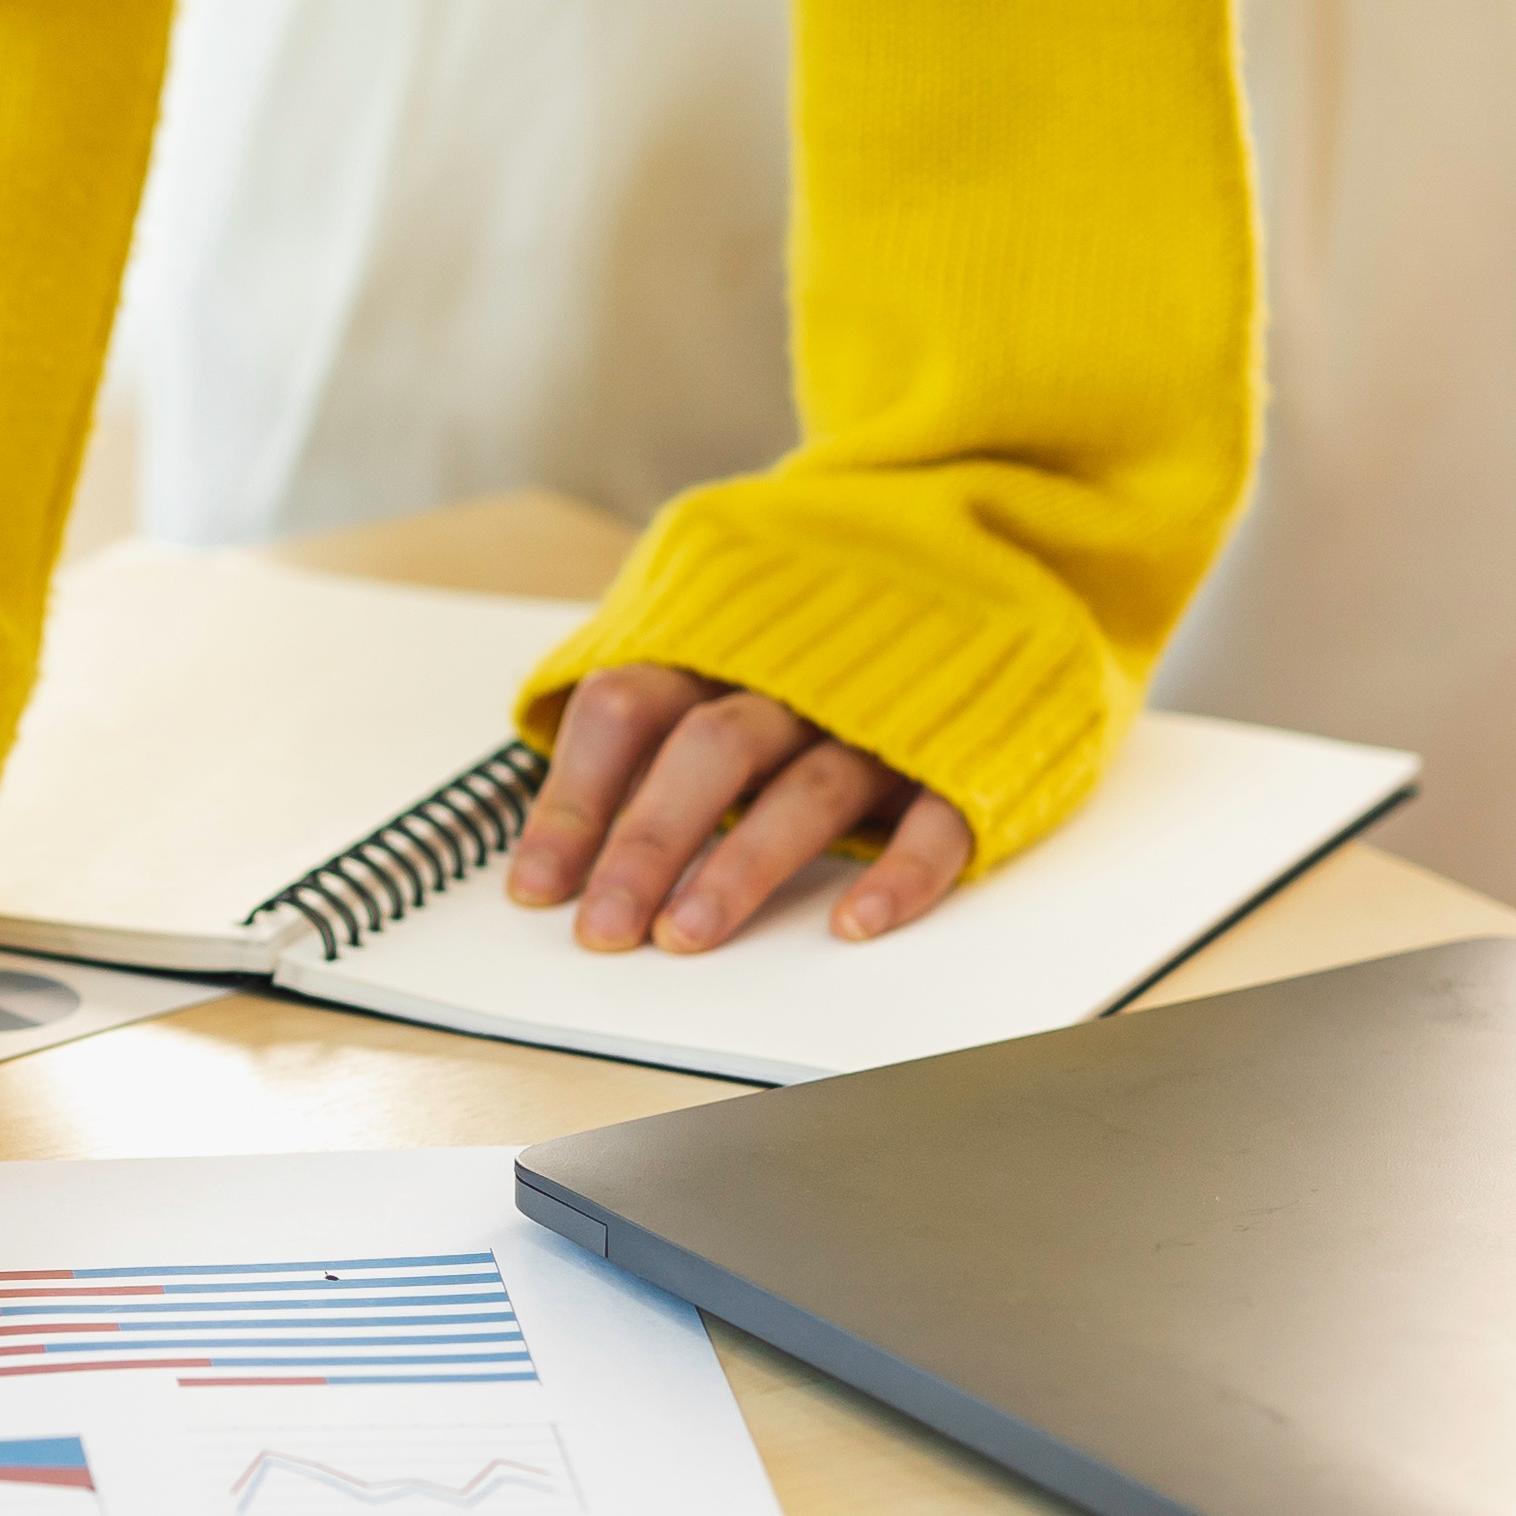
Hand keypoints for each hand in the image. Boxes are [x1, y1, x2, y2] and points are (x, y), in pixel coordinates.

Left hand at [500, 664, 975, 951]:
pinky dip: (900, 872)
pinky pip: (935, 816)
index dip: (573, 799)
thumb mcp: (716, 659)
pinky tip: (854, 925)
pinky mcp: (959, 756)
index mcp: (720, 646)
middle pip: (708, 749)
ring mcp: (880, 716)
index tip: (535, 889)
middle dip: (646, 843)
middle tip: (602, 931)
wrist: (980, 578)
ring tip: (685, 937)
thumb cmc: (814, 652)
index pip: (626, 709)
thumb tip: (547, 851)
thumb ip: (642, 729)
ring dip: (742, 865)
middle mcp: (794, 677)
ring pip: (806, 788)